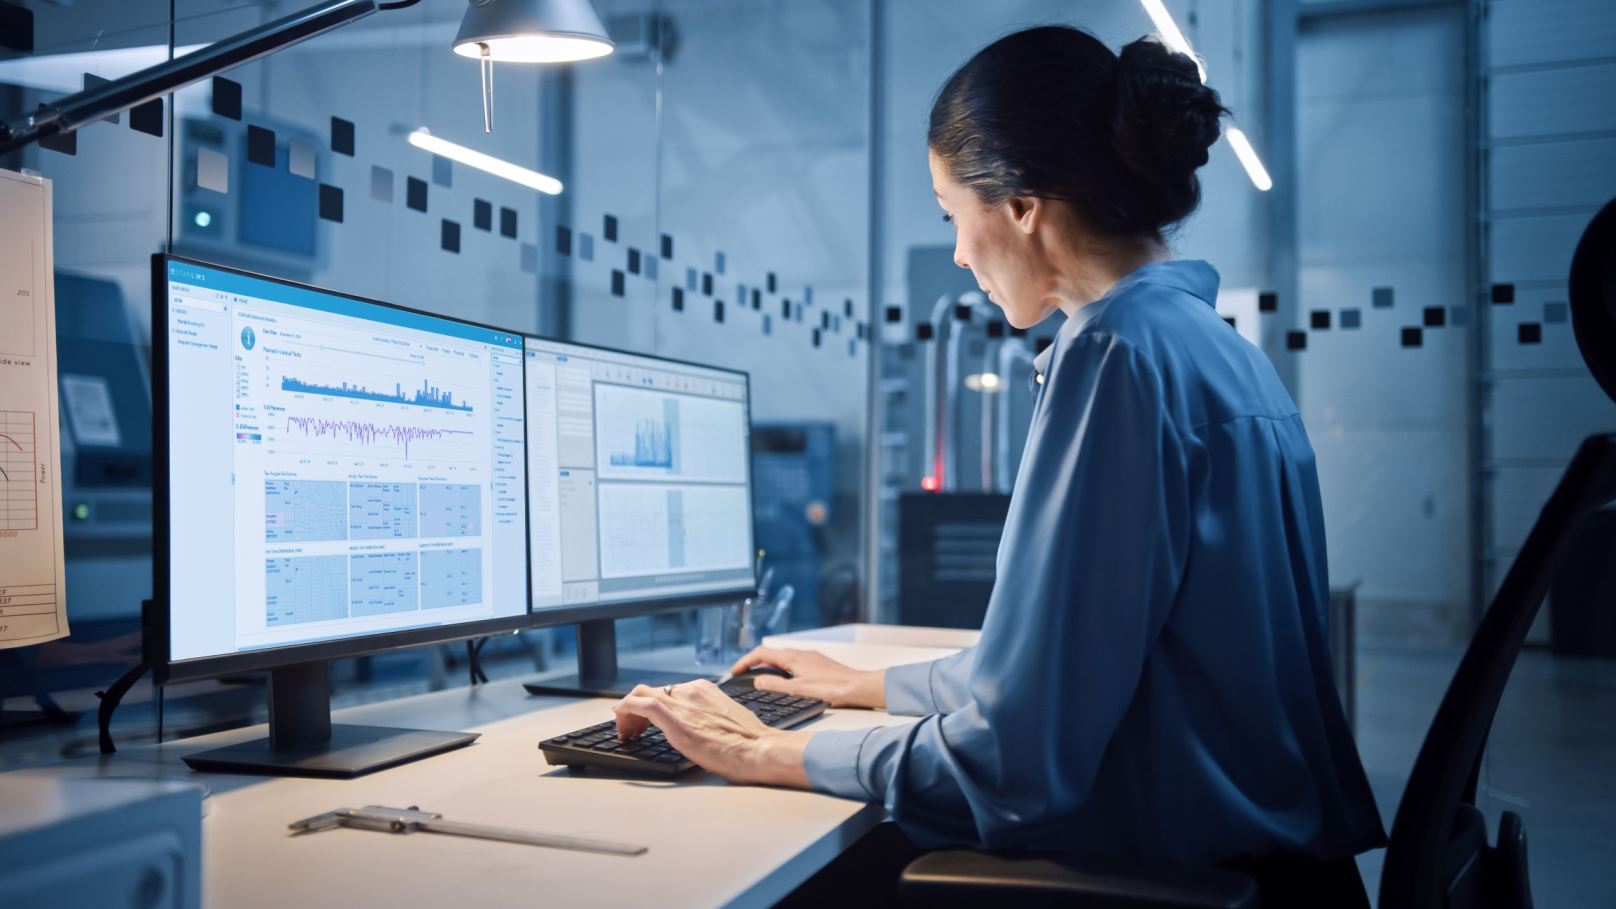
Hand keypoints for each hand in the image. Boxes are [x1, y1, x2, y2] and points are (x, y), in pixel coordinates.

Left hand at [613, 680, 809, 787]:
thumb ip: (708, 717)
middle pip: (651, 691)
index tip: (648, 722)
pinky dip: (625, 710)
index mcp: (704, 690)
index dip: (653, 706)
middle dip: (637, 710)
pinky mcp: (674, 718)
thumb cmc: (750, 743)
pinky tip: (621, 724)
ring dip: (628, 712)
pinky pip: (640, 704)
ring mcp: (682, 702)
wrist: (759, 749)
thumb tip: (700, 727)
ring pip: (641, 695)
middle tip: (633, 730)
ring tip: (626, 732)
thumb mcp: (726, 720)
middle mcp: (691, 690)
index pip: (668, 691)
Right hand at [728, 647, 885, 708]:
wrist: (858, 688)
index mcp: (793, 657)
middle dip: (755, 664)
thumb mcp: (797, 690)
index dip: (744, 661)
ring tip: (761, 681)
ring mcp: (811, 659)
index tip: (734, 672)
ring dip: (769, 668)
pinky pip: (794, 665)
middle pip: (771, 655)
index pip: (761, 653)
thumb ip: (775, 685)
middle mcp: (801, 654)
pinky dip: (783, 671)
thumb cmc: (832, 689)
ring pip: (783, 660)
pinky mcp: (819, 666)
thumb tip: (757, 680)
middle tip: (743, 676)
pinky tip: (786, 684)